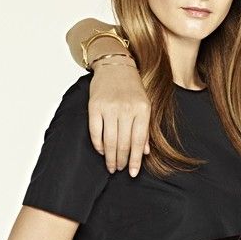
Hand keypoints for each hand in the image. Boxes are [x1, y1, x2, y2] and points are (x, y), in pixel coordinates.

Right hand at [89, 61, 150, 175]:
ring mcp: (110, 108)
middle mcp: (126, 110)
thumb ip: (145, 129)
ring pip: (110, 141)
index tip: (133, 173)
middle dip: (122, 161)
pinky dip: (98, 145)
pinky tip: (102, 152)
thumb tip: (145, 153)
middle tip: (120, 169)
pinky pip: (95, 132)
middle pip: (124, 144)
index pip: (138, 142)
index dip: (135, 160)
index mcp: (142, 110)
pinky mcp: (94, 106)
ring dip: (110, 157)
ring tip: (111, 166)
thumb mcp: (145, 106)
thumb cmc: (133, 88)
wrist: (115, 66)